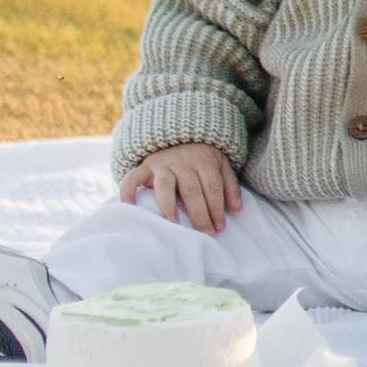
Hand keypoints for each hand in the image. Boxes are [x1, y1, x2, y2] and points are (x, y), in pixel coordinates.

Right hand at [119, 143, 244, 235]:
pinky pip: (133, 178)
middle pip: (192, 189)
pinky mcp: (144, 167)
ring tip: (174, 222)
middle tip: (205, 232)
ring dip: (169, 204)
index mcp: (203, 160)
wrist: (175, 134)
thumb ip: (229, 186)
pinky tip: (130, 205)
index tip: (220, 227)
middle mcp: (182, 161)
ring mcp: (162, 164)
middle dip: (199, 213)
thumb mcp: (219, 165)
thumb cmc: (200, 158)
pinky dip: (129, 190)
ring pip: (165, 185)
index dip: (217, 207)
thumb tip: (237, 210)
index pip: (212, 186)